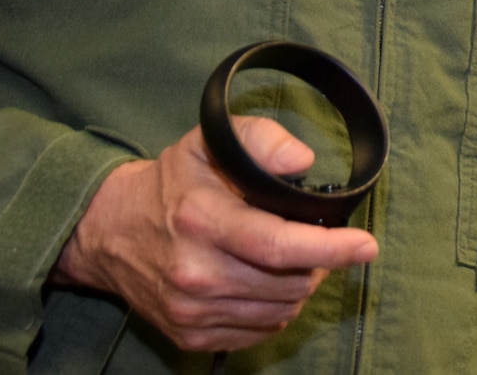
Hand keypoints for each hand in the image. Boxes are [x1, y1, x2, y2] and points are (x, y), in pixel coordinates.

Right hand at [52, 117, 378, 350]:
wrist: (110, 230)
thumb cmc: (172, 182)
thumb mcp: (210, 141)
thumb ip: (262, 140)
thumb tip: (303, 162)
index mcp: (203, 221)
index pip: (280, 245)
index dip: (331, 248)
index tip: (366, 245)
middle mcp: (196, 273)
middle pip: (289, 283)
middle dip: (318, 262)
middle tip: (315, 240)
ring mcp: (191, 310)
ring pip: (280, 311)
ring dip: (299, 286)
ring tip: (290, 258)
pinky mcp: (190, 335)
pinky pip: (259, 332)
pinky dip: (275, 309)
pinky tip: (266, 282)